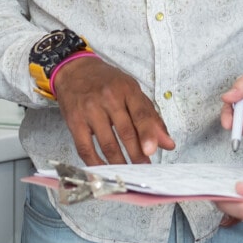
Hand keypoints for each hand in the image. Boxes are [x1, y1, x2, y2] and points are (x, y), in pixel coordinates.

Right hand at [52, 57, 175, 164]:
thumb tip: (168, 144)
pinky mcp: (74, 121)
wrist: (75, 70)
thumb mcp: (132, 91)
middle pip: (125, 132)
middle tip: (144, 168)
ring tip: (129, 172)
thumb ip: (151, 117)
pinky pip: (85, 148)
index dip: (147, 134)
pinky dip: (96, 163)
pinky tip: (105, 171)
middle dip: (137, 154)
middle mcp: (108, 98)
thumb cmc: (107, 82)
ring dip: (120, 163)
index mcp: (127, 89)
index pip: (140, 114)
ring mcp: (90, 110)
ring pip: (107, 144)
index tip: (152, 151)